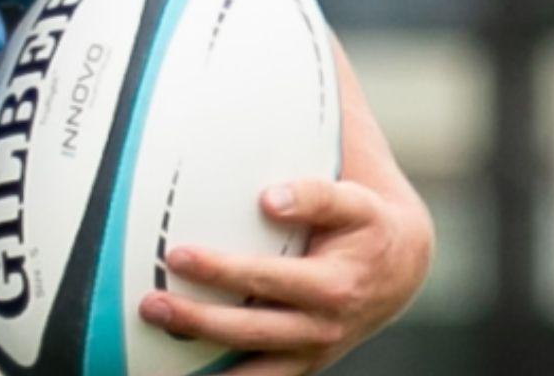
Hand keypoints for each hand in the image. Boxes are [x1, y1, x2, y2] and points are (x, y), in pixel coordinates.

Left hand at [138, 176, 433, 374]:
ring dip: (205, 359)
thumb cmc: (368, 226)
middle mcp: (323, 328)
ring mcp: (312, 351)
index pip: (268, 280)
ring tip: (160, 341)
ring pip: (254, 369)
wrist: (401, 268)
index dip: (222, 271)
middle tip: (152, 303)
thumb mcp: (354, 203)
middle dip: (198, 320)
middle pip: (252, 330)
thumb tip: (269, 199)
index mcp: (334, 287)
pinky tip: (179, 372)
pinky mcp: (301, 361)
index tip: (177, 256)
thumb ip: (315, 195)